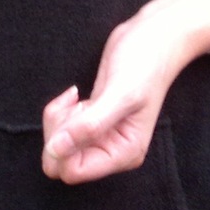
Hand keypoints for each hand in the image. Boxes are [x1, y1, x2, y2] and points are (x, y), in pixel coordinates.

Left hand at [40, 0, 209, 183]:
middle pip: (61, 162)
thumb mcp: (119, 94)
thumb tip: (56, 150)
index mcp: (123, 154)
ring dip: (58, 119)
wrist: (153, 37)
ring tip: (77, 97)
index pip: (73, 172)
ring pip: (58, 147)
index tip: (76, 114)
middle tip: (74, 103)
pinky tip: (76, 95)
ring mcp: (100, 138)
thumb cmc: (144, 63)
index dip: (62, 146)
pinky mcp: (91, 123)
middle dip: (57, 132)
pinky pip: (61, 130)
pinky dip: (60, 112)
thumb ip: (89, 126)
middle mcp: (111, 151)